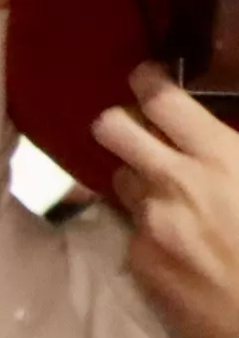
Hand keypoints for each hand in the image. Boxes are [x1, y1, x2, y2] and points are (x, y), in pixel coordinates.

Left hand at [103, 67, 238, 337]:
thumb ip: (235, 153)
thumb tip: (223, 140)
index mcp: (219, 157)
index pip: (162, 99)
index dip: (148, 81)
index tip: (146, 77)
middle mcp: (172, 182)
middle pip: (112, 128)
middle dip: (120, 122)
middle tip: (135, 128)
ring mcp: (149, 222)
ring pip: (120, 180)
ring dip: (138, 179)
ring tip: (167, 194)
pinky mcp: (138, 260)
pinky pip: (132, 228)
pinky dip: (149, 227)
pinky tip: (180, 242)